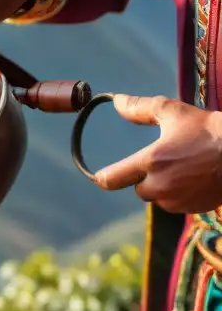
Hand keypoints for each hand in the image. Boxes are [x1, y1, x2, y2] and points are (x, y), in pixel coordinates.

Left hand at [95, 95, 221, 213]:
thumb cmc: (210, 130)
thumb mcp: (175, 112)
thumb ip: (141, 108)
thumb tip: (116, 101)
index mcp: (151, 162)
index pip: (110, 179)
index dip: (103, 177)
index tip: (100, 173)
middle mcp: (160, 185)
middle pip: (136, 186)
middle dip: (145, 176)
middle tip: (168, 159)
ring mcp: (176, 200)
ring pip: (156, 196)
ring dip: (163, 186)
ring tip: (186, 167)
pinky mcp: (191, 209)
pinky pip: (175, 204)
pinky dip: (179, 194)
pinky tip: (196, 178)